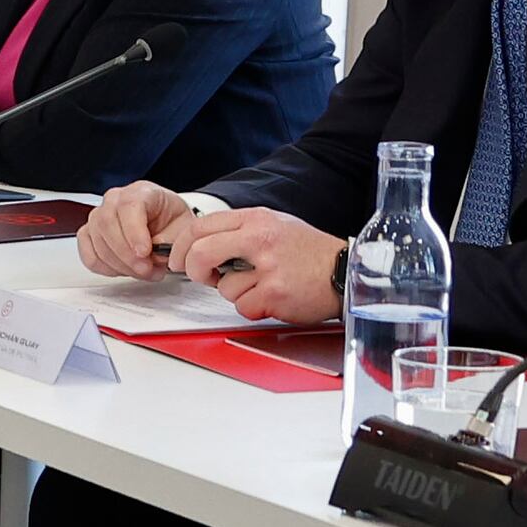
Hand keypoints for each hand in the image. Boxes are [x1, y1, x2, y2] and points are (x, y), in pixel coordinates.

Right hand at [81, 179, 191, 281]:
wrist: (166, 227)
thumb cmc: (173, 224)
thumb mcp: (183, 229)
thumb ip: (169, 241)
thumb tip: (153, 255)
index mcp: (142, 191)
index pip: (129, 206)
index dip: (134, 231)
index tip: (144, 252)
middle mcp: (115, 200)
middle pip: (107, 224)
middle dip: (126, 254)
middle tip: (145, 269)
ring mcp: (98, 216)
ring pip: (97, 241)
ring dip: (119, 264)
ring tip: (142, 272)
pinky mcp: (89, 234)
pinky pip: (89, 254)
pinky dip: (105, 268)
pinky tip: (124, 269)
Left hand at [165, 201, 344, 322]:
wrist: (348, 270)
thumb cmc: (310, 252)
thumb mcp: (275, 225)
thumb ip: (239, 232)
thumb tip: (199, 245)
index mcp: (256, 219)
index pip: (199, 227)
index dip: (181, 246)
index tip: (179, 259)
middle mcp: (260, 239)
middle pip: (199, 253)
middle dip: (193, 270)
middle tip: (204, 277)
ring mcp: (268, 266)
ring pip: (223, 286)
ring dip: (237, 293)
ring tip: (264, 285)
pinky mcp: (275, 292)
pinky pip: (243, 306)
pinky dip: (254, 307)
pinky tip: (274, 298)